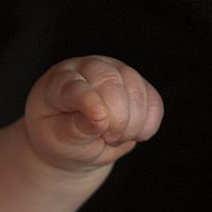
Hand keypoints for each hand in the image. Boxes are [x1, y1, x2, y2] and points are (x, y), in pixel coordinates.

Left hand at [24, 56, 163, 170]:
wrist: (74, 142)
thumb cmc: (59, 138)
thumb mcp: (57, 139)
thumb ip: (75, 129)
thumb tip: (101, 119)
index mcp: (57, 82)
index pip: (74, 85)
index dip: (89, 101)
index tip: (100, 121)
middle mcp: (87, 69)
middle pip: (110, 80)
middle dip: (116, 116)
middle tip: (108, 139)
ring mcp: (115, 71)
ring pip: (136, 89)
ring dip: (132, 123)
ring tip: (114, 139)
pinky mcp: (137, 84)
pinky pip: (154, 101)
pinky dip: (148, 124)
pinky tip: (133, 135)